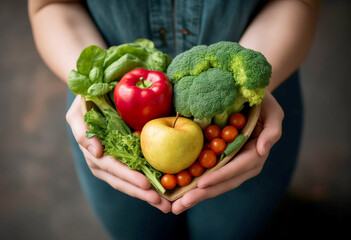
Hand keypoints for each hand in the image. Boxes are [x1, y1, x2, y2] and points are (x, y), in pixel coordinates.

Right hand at [66, 95, 171, 212]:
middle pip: (123, 182)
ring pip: (129, 184)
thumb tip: (96, 152)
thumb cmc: (85, 105)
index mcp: (93, 153)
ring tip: (165, 205)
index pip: (113, 168)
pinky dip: (147, 187)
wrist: (92, 100)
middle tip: (162, 203)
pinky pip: (134, 177)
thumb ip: (83, 132)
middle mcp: (102, 164)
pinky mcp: (122, 163)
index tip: (146, 184)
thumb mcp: (78, 114)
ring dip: (147, 195)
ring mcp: (112, 166)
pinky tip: (161, 194)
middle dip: (142, 193)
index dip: (129, 176)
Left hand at [171, 92, 283, 213]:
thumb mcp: (273, 113)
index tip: (202, 184)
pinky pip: (207, 173)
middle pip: (223, 182)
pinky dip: (194, 184)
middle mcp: (243, 165)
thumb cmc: (264, 103)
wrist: (251, 98)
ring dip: (195, 195)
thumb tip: (262, 152)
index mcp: (255, 155)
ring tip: (176, 206)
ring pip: (214, 183)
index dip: (220, 177)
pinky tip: (178, 192)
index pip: (237, 169)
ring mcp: (231, 164)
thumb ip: (272, 132)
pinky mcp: (220, 160)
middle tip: (180, 206)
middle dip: (202, 194)